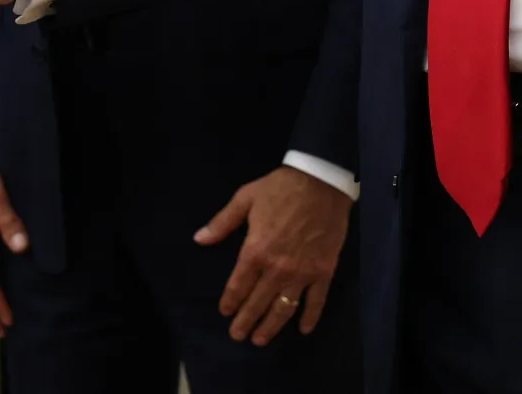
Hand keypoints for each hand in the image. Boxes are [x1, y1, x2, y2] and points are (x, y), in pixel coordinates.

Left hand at [196, 166, 350, 345]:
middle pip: (258, 302)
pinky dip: (310, 318)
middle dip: (246, 321)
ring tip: (260, 340)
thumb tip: (199, 240)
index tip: (225, 312)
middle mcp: (277, 269)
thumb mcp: (245, 199)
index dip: (230, 301)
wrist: (320, 182)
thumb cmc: (279, 189)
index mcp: (255, 251)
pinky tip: (303, 330)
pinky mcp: (323, 271)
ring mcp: (302, 273)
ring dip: (271, 326)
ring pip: (284, 308)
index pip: (238, 285)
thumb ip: (222, 223)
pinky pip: (316, 301)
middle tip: (237, 336)